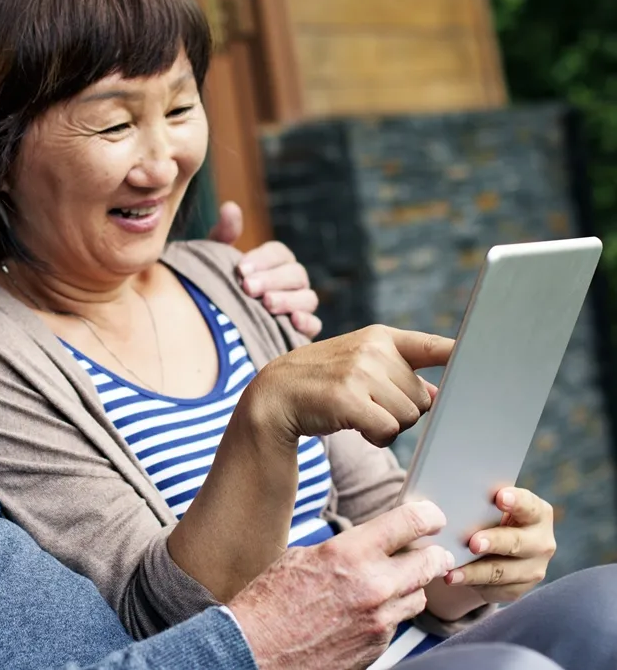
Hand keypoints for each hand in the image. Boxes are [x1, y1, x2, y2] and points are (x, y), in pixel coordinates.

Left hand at [207, 201, 321, 338]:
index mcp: (274, 263)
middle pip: (295, 274)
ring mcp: (299, 308)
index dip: (263, 259)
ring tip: (266, 304)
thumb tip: (230, 208)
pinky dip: (308, 323)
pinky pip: (315, 327)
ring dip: (289, 300)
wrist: (213, 325)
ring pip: (308, 298)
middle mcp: (291, 283)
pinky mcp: (300, 333)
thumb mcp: (216, 260)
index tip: (240, 268)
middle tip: (247, 287)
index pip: (279, 253)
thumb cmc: (218, 287)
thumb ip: (223, 234)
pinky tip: (292, 322)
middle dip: (273, 280)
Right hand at [229, 501, 455, 669]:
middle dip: (433, 553)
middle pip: (430, 562)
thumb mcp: (304, 556)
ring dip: (411, 585)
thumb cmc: (272, 600)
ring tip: (390, 581)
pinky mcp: (378, 647)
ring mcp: (379, 621)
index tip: (431, 516)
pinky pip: (398, 623)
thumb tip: (369, 544)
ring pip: (419, 595)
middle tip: (430, 549)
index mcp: (351, 553)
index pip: (410, 523)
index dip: (428, 515)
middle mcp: (373, 586)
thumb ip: (345, 549)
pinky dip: (390, 613)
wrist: (258, 650)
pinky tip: (364, 610)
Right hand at [242, 325, 449, 447]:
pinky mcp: (348, 397)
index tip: (495, 350)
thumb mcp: (360, 366)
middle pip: (422, 397)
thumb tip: (437, 396)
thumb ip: (400, 376)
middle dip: (400, 410)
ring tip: (357, 412)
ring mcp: (359, 371)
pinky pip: (387, 429)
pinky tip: (353, 424)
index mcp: (380, 336)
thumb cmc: (324, 383)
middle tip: (366, 403)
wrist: (275, 394)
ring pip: (407, 416)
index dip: (464, 352)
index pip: (433, 344)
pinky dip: (374, 435)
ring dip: (387, 425)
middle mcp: (373, 348)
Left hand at [446, 487, 555, 601]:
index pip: (529, 505)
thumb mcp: (487, 503)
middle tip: (473, 543)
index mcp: (537, 512)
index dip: (516, 501)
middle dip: (494, 542)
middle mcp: (541, 541)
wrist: (494, 544)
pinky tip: (454, 578)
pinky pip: (494, 589)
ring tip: (451, 571)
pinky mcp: (518, 588)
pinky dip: (472, 584)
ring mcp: (533, 568)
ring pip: (502, 571)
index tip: (500, 497)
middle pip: (518, 542)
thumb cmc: (486, 513)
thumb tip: (442, 490)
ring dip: (475, 572)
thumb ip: (477, 497)